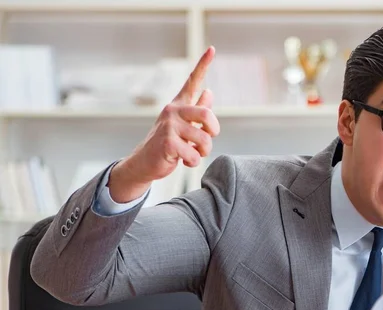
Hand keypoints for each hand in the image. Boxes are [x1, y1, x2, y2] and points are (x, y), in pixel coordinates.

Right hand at [109, 46, 220, 201]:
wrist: (145, 163)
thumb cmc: (167, 145)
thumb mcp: (183, 127)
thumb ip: (197, 111)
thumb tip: (208, 92)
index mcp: (178, 106)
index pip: (192, 82)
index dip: (203, 65)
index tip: (212, 49)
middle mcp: (173, 111)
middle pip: (206, 115)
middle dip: (213, 131)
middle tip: (207, 140)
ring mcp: (169, 126)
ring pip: (204, 140)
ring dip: (203, 152)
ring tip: (193, 154)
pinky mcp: (168, 143)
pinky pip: (194, 155)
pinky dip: (193, 162)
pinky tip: (182, 161)